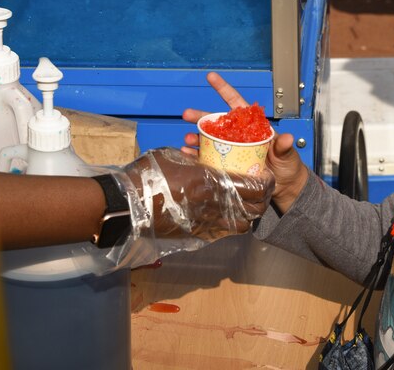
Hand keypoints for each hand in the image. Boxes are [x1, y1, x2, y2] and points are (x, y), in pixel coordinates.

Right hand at [121, 147, 273, 241]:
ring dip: (249, 215)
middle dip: (263, 200)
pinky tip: (227, 215)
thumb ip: (196, 159)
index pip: (254, 187)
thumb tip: (205, 158)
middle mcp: (213, 205)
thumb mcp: (176, 157)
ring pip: (243, 225)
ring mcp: (206, 223)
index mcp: (211, 182)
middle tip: (261, 191)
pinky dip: (231, 225)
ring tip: (247, 204)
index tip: (266, 176)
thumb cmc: (148, 176)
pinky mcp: (197, 235)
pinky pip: (224, 232)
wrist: (127, 205)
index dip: (266, 183)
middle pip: (254, 209)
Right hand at [182, 72, 308, 213]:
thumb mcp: (287, 154)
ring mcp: (231, 151)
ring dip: (196, 138)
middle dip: (200, 117)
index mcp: (252, 127)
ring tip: (187, 140)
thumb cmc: (288, 166)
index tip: (211, 77)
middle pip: (217, 122)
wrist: (284, 188)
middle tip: (186, 114)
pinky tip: (188, 155)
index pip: (236, 104)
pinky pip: (209, 159)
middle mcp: (239, 136)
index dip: (224, 89)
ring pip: (209, 140)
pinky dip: (197, 156)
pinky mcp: (227, 166)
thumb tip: (287, 138)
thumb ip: (284, 146)